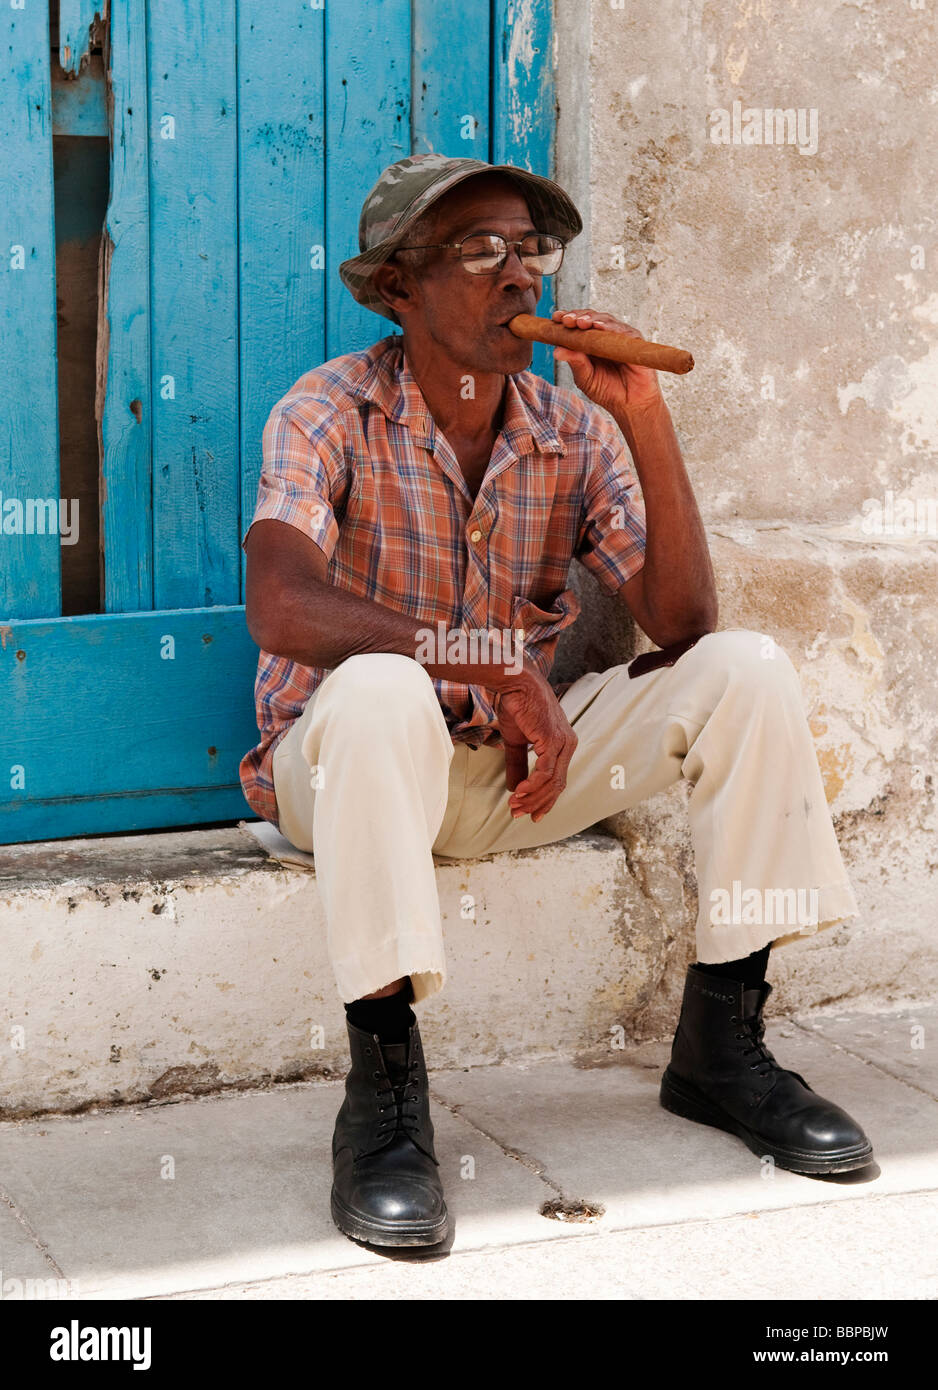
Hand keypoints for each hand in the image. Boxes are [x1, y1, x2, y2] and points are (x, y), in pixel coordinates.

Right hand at [493, 666, 577, 821]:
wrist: (515, 683)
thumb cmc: (516, 706)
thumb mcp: (516, 741)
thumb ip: (518, 764)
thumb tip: (514, 788)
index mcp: (563, 745)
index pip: (558, 780)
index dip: (544, 800)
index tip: (530, 815)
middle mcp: (568, 745)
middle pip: (556, 785)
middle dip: (536, 803)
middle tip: (516, 813)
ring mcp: (563, 742)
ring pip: (552, 782)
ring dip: (531, 797)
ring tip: (514, 805)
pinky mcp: (553, 739)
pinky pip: (545, 771)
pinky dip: (532, 785)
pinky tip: (519, 792)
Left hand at [551, 307, 663, 416]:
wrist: (630, 404)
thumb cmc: (607, 391)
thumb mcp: (585, 378)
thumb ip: (574, 362)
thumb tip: (556, 351)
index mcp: (589, 343)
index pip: (577, 326)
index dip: (567, 319)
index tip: (556, 318)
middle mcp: (604, 336)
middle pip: (590, 318)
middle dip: (577, 316)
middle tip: (567, 320)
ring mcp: (619, 337)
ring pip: (606, 320)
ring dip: (592, 319)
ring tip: (581, 322)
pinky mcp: (635, 340)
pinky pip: (623, 330)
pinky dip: (611, 327)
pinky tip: (600, 327)